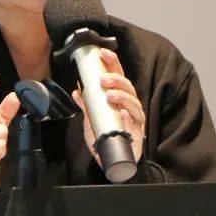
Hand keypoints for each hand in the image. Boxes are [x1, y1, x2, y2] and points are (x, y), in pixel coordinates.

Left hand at [72, 48, 145, 165]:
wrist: (111, 161)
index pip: (118, 75)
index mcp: (119, 97)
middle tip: (103, 79)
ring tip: (110, 95)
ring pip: (133, 102)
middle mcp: (129, 105)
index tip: (102, 53)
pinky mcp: (138, 132)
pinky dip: (129, 117)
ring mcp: (135, 117)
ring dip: (122, 96)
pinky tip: (123, 114)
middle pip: (127, 86)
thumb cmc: (104, 136)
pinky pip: (135, 122)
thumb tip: (77, 91)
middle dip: (116, 80)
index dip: (112, 63)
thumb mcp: (91, 120)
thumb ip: (86, 106)